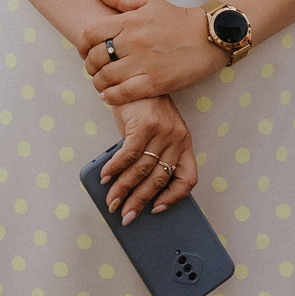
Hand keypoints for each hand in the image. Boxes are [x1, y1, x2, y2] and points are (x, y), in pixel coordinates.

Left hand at [80, 0, 224, 104]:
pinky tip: (109, 95)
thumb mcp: (149, 2)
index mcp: (130, 21)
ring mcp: (143, 64)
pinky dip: (111, 96)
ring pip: (106, 77)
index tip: (84, 51)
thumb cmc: (178, 19)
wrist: (209, 37)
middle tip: (94, 69)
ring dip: (98, 83)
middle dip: (89, 66)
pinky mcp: (154, 83)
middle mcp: (133, 42)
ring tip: (101, 83)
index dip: (81, 45)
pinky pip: (123, 93)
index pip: (90, 33)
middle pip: (95, 58)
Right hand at [99, 95, 197, 221]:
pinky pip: (128, 155)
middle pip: (158, 179)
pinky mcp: (144, 124)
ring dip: (123, 189)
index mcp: (184, 143)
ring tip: (112, 201)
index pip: (188, 178)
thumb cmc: (144, 108)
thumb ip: (152, 155)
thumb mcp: (156, 132)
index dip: (174, 197)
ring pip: (141, 170)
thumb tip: (136, 189)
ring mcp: (161, 131)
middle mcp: (176, 138)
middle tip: (126, 216)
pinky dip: (115, 169)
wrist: (134, 79)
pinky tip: (106, 178)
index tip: (157, 209)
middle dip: (139, 201)